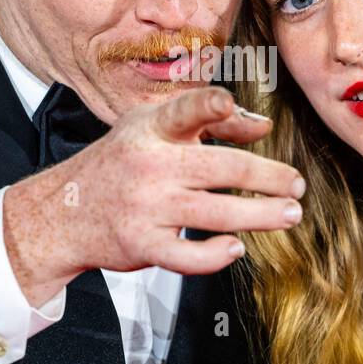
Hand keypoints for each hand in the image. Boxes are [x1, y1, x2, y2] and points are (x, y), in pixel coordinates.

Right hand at [3, 85, 305, 291]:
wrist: (65, 210)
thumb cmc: (121, 163)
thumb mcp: (155, 127)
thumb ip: (211, 123)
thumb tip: (262, 126)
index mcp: (153, 128)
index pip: (185, 110)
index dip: (211, 106)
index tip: (237, 109)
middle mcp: (149, 165)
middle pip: (221, 169)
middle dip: (269, 178)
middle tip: (297, 185)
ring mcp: (145, 207)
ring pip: (215, 213)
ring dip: (261, 215)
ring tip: (288, 214)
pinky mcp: (141, 244)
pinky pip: (187, 257)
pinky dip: (216, 255)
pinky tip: (235, 247)